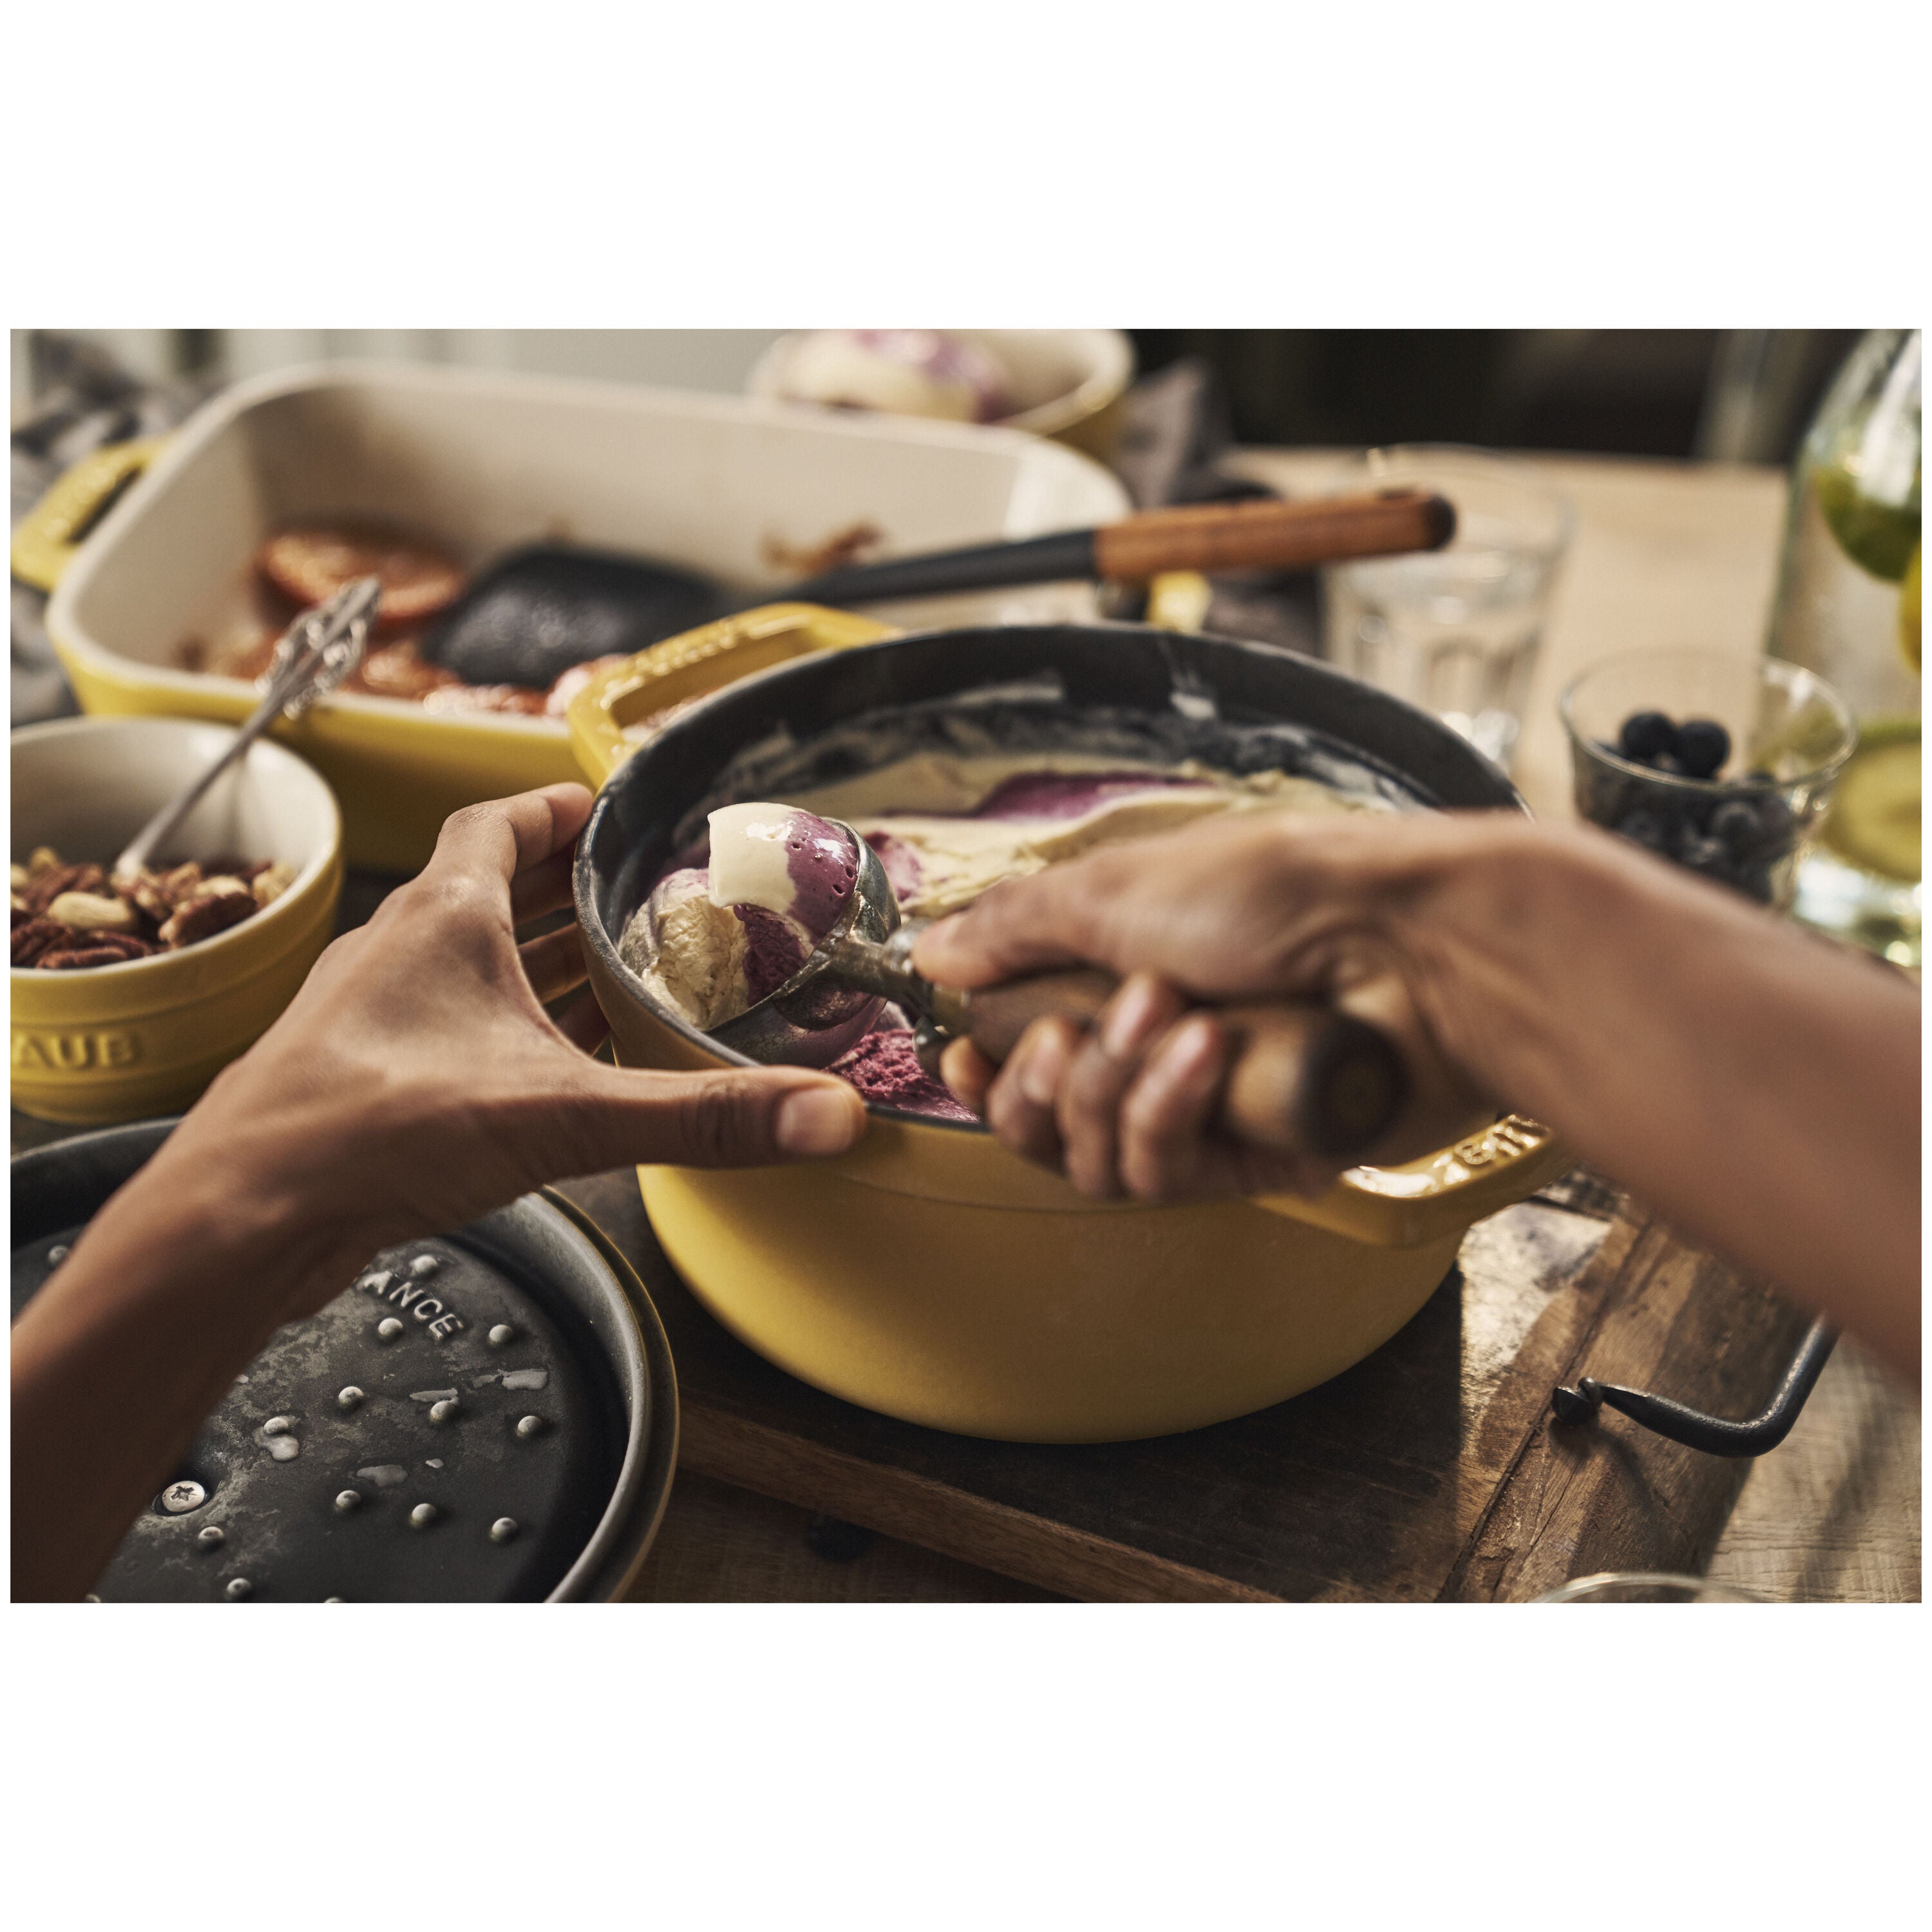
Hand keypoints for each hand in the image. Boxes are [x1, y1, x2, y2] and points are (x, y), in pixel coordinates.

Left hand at [128, 782, 867, 1322]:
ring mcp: (376, 1016)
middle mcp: (402, 951)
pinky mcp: (366, 1079)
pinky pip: (449, 1030)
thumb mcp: (566, 1114)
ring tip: (614, 979)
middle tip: (640, 894)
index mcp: (445, 917)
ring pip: (469, 964)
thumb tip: (823, 1114)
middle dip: (568, 888)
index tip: (604, 806)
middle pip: (492, 889)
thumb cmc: (368, 1130)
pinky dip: (505, 1031)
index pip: (498, 823)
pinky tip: (549, 1073)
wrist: (243, 1219)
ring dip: (536, 964)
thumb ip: (702, 1114)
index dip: (555, 809)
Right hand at [911, 810, 1498, 1202]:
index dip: (984, 1072)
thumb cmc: (1278, 893)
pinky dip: (1169, 1108)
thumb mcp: (1118, 886)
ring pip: (1093, 1157)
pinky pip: (1161, 1171)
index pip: (1025, 1056)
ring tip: (1170, 1019)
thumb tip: (935, 953)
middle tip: (1068, 1034)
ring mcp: (1208, 1112)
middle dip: (1039, 1082)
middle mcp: (1160, 1053)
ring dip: (1112, 1085)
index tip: (963, 1061)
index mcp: (1125, 978)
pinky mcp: (1252, 1162)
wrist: (1407, 944)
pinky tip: (1208, 1054)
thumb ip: (1015, 929)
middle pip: (1043, 1124)